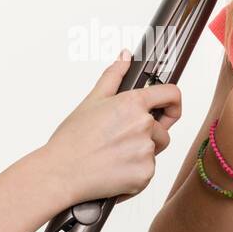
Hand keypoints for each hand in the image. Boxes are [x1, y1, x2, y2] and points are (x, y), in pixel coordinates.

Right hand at [43, 51, 182, 206]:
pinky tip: (114, 170)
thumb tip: (125, 56)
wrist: (60, 174)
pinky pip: (148, 171)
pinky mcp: (144, 175)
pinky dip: (134, 173)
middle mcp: (143, 126)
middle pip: (162, 130)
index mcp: (133, 103)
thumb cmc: (71, 140)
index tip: (168, 108)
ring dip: (140, 154)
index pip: (171, 94)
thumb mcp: (91, 101)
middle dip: (147, 135)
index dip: (173, 101)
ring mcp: (146, 152)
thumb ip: (114, 75)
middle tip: (118, 140)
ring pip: (154, 152)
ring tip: (113, 156)